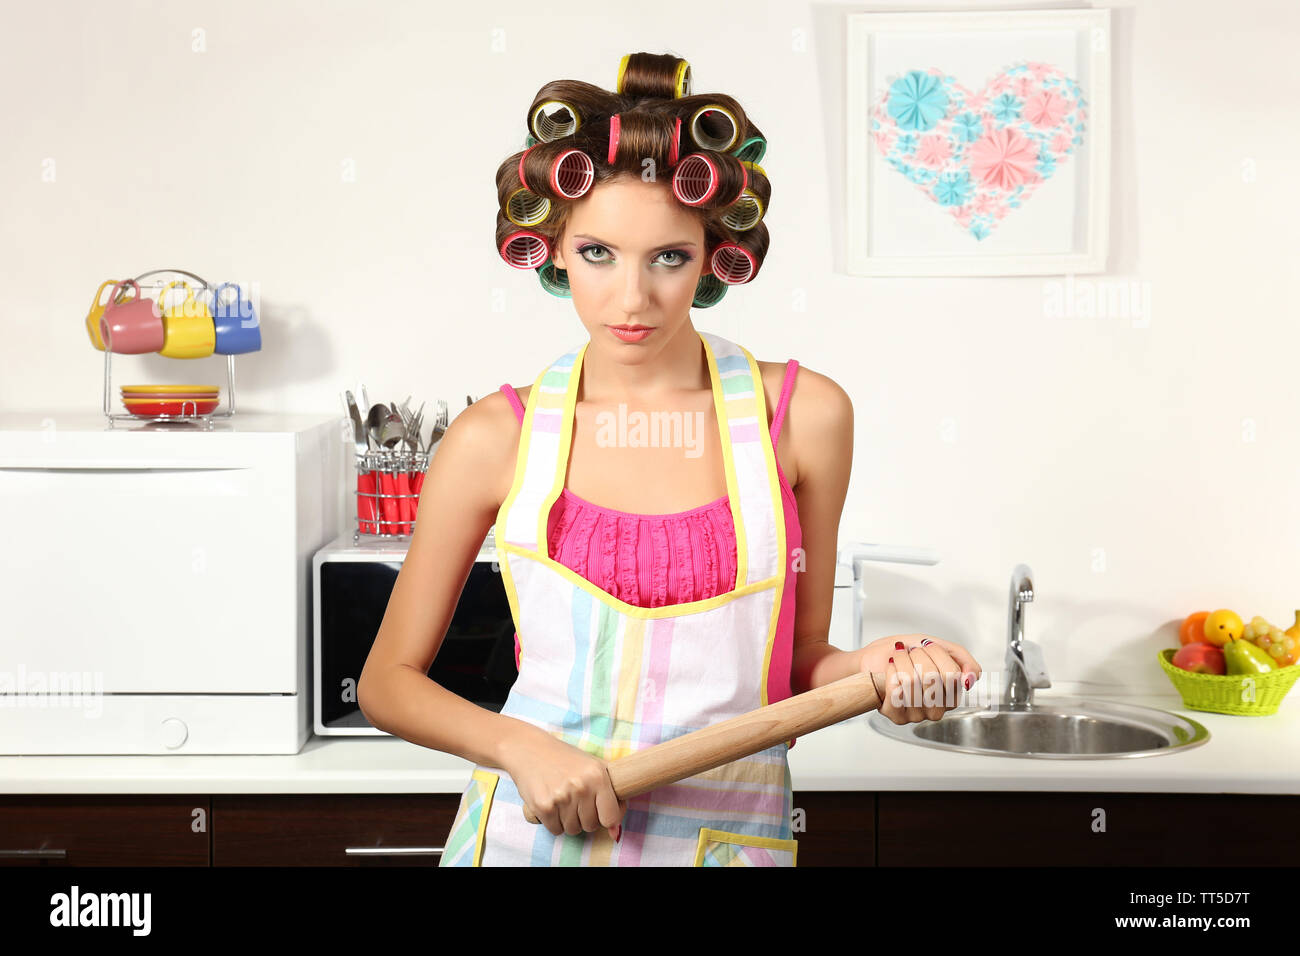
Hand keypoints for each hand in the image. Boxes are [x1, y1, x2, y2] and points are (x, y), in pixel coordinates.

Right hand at [499, 725, 627, 839]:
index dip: (607, 818)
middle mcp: (581, 787)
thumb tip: (616, 834)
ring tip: (563, 800)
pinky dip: (553, 822)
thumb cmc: (566, 760)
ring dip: (568, 820)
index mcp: (598, 776)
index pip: (611, 817)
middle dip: (585, 818)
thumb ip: (613, 796)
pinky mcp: (543, 806)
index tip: (600, 810)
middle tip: (576, 800)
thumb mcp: (595, 766)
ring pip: (573, 830)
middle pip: (591, 826)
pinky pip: (556, 830)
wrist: (530, 750)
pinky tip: (551, 803)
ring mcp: (562, 797)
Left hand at [858, 634, 981, 723]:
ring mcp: (918, 715)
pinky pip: (895, 692)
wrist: (876, 657)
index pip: (952, 674)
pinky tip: (890, 670)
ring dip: (901, 661)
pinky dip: (890, 672)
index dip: (935, 653)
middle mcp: (938, 708)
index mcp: (952, 693)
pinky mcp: (897, 716)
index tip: (925, 646)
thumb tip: (971, 678)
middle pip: (932, 678)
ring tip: (898, 658)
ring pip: (912, 683)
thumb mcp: (938, 646)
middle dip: (916, 656)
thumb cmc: (906, 653)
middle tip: (910, 653)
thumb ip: (962, 659)